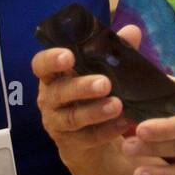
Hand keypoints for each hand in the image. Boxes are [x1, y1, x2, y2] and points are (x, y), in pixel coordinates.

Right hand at [33, 25, 141, 165]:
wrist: (90, 140)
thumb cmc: (92, 95)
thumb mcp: (103, 72)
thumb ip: (114, 51)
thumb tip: (132, 31)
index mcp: (54, 76)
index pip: (41, 65)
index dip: (51, 60)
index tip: (69, 56)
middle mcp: (50, 99)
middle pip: (59, 92)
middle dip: (81, 87)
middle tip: (105, 83)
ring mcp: (57, 123)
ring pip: (72, 117)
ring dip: (95, 111)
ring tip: (117, 105)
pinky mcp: (71, 144)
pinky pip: (88, 138)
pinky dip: (107, 131)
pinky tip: (124, 123)